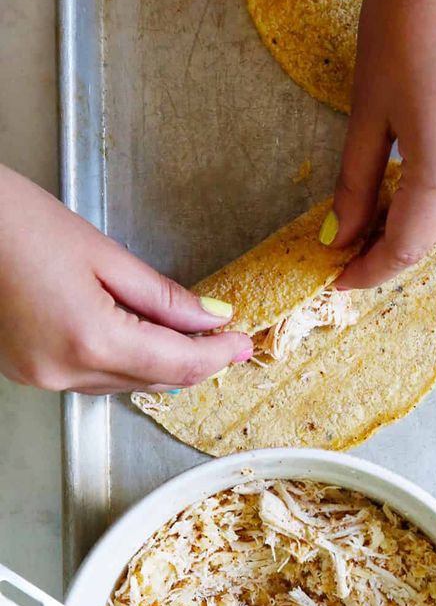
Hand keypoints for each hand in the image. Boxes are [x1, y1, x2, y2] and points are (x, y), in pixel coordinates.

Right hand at [0, 166, 251, 393]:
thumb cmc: (16, 222)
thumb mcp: (104, 254)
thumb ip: (164, 297)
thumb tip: (210, 319)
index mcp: (90, 339)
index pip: (178, 364)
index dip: (218, 356)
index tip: (243, 344)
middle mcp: (65, 371)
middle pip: (154, 380)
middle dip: (194, 360)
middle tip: (225, 338)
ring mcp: (43, 378)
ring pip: (125, 383)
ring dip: (159, 363)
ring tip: (187, 333)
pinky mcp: (29, 372)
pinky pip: (93, 378)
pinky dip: (121, 361)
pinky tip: (136, 335)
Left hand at [327, 0, 435, 288]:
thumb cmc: (402, 20)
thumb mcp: (367, 109)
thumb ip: (353, 184)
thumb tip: (339, 237)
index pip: (405, 247)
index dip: (369, 271)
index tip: (339, 280)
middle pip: (435, 236)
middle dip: (391, 250)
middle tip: (351, 250)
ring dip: (419, 223)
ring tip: (378, 217)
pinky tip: (415, 183)